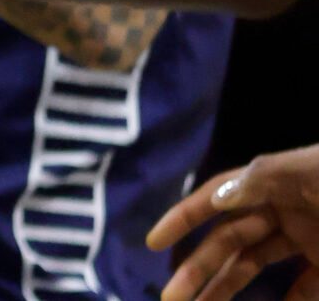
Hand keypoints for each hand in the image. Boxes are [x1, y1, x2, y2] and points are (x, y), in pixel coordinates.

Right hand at [149, 145, 318, 300]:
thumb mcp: (309, 169)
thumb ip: (265, 178)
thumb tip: (216, 197)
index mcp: (267, 184)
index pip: (215, 200)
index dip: (182, 220)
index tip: (152, 244)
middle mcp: (278, 211)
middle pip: (227, 241)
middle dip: (197, 269)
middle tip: (171, 299)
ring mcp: (303, 237)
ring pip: (254, 264)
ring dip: (227, 288)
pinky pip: (303, 286)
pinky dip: (288, 298)